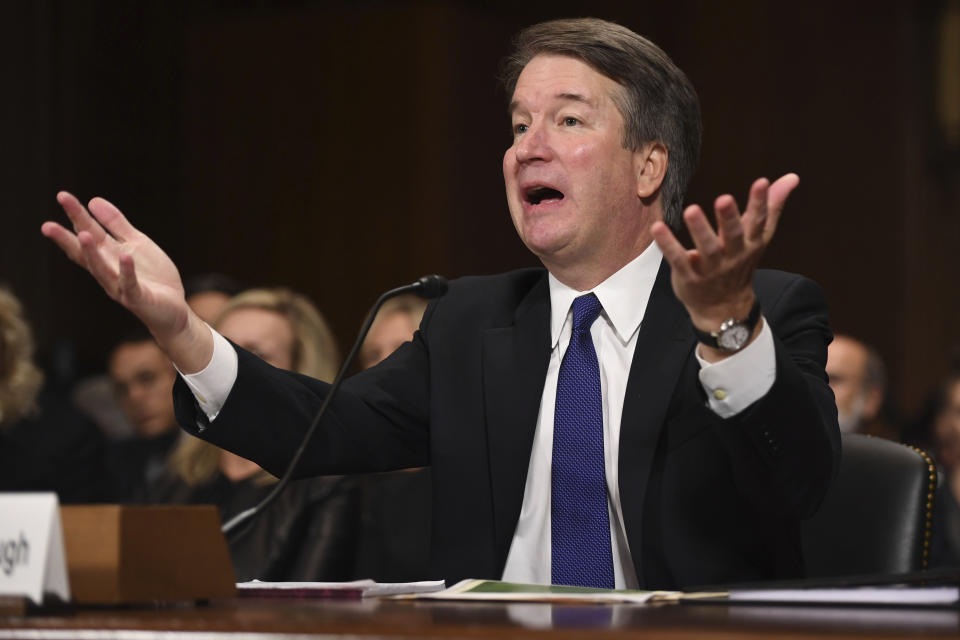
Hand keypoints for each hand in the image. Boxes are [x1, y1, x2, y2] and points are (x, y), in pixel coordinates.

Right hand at [42, 192, 212, 371]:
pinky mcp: (137, 298)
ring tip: (83, 235)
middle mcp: (108, 271)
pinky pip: (130, 284)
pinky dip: (127, 271)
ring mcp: (120, 286)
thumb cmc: (151, 276)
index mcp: (107, 255)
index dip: (75, 216)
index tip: (62, 196)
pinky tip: (125, 256)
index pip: (86, 233)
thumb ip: (116, 224)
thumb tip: (93, 201)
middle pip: (85, 252)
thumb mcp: (136, 243)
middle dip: (67, 239)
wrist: (173, 308)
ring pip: (101, 270)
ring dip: (92, 254)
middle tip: (47, 225)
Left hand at [651, 174, 798, 357]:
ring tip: (691, 210)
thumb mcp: (758, 237)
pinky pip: (678, 259)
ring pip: (706, 248)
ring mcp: (711, 268)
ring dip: (699, 229)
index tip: (762, 182)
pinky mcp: (689, 276)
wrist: (724, 308)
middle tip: (724, 198)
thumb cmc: (740, 264)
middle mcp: (733, 255)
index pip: (758, 221)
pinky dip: (668, 244)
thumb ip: (771, 206)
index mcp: (750, 243)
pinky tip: (658, 228)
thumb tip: (792, 177)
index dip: (761, 202)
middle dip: (729, 218)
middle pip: (733, 235)